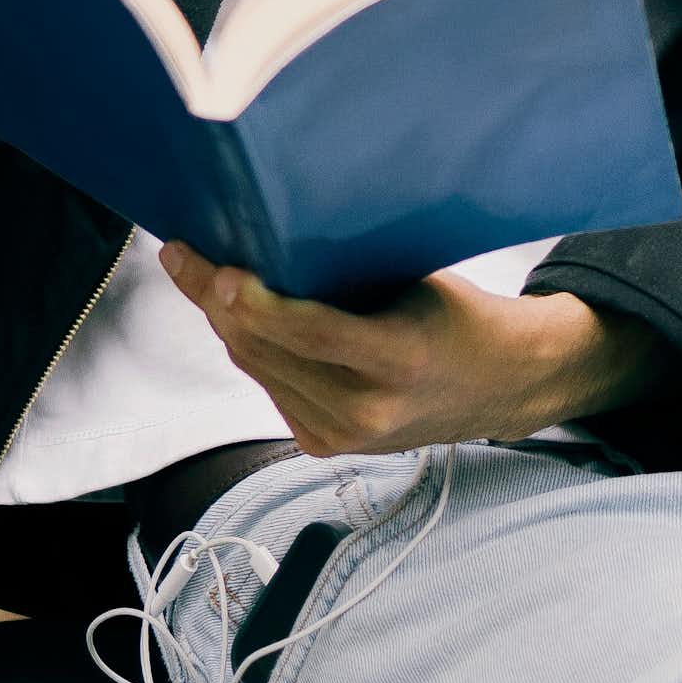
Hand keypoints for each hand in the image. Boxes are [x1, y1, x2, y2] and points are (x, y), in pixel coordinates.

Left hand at [158, 241, 669, 456]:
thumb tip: (270, 237)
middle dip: (215, 300)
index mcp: (398, 360)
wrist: (498, 387)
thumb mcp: (414, 282)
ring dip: (224, 321)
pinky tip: (234, 313)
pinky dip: (249, 347)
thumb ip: (347, 275)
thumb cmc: (457, 316)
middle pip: (267, 350)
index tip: (220, 268)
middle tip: (183, 254)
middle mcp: (367, 410)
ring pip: (256, 368)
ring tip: (195, 272)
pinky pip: (268, 385)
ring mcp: (343, 435)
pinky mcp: (325, 445)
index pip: (311, 333)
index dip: (257, 302)